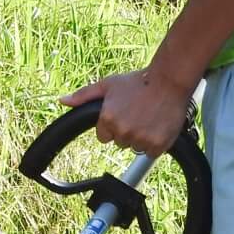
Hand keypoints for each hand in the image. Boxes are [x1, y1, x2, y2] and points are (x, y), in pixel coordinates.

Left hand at [61, 67, 193, 156]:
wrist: (169, 80)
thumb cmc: (138, 81)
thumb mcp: (108, 84)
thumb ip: (84, 95)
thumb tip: (63, 101)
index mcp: (107, 118)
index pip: (103, 137)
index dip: (113, 127)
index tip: (124, 114)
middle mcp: (123, 130)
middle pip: (120, 143)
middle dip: (128, 131)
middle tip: (139, 113)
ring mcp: (140, 138)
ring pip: (136, 148)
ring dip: (142, 138)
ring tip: (150, 118)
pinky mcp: (157, 144)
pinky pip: (151, 153)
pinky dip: (156, 143)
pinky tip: (158, 126)